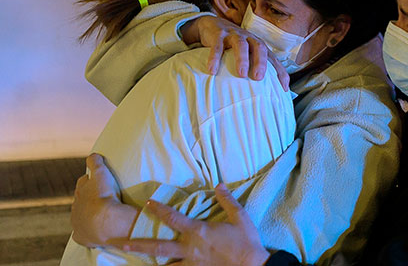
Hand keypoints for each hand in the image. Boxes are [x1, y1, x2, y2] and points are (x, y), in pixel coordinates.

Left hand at [70, 154, 137, 246]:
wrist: (104, 221)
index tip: (98, 182)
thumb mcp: (101, 174)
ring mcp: (77, 222)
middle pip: (80, 199)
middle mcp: (76, 206)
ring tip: (101, 215)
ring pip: (80, 216)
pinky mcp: (81, 236)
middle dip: (88, 198)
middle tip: (101, 198)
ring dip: (88, 214)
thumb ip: (96, 162)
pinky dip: (85, 232)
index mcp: (80, 191)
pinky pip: (81, 234)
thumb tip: (93, 155)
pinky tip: (92, 232)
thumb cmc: (103, 196)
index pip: (83, 182)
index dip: (90, 181)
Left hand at [111, 184, 269, 265]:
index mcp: (198, 231)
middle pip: (158, 246)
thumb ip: (227, 200)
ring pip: (164, 264)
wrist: (252, 265)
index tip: (147, 203)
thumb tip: (219, 184)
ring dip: (147, 262)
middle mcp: (189, 247)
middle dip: (138, 244)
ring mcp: (191, 262)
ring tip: (132, 261)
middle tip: (120, 243)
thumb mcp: (239, 216)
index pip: (173, 218)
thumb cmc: (246, 240)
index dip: (159, 209)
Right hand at [181, 16, 288, 90]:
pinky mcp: (218, 34)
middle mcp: (249, 39)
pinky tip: (212, 70)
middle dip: (261, 62)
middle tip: (259, 78)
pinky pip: (217, 46)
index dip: (279, 72)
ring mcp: (234, 35)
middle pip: (259, 47)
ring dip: (242, 59)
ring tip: (241, 74)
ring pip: (241, 44)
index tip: (283, 89)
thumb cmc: (233, 46)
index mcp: (258, 45)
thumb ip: (254, 68)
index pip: (273, 59)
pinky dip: (215, 57)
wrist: (213, 25)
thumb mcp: (247, 54)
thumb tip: (266, 92)